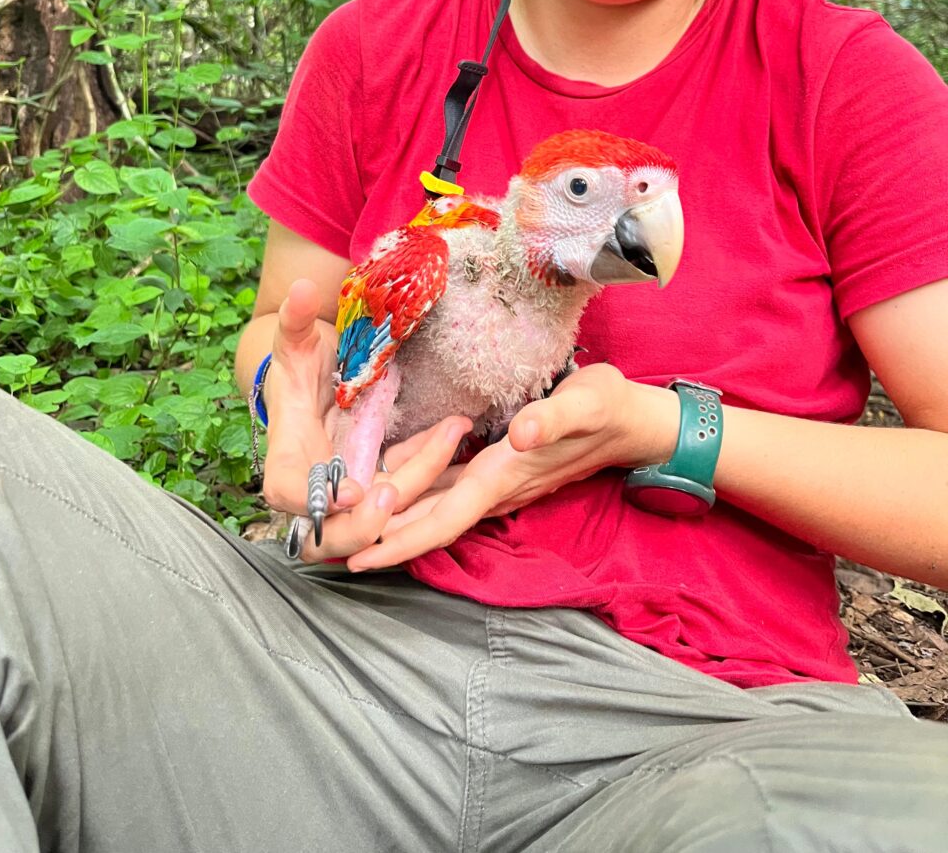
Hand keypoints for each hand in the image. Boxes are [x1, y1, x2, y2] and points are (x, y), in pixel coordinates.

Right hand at [261, 279, 474, 559]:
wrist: (316, 378)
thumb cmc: (299, 365)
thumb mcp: (294, 342)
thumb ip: (293, 320)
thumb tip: (299, 288)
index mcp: (287, 457)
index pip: (288, 493)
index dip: (316, 503)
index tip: (350, 491)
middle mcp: (317, 485)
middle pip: (331, 535)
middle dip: (365, 528)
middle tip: (393, 494)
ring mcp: (350, 490)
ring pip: (381, 514)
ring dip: (417, 481)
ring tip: (451, 433)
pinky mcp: (378, 481)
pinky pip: (405, 486)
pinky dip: (428, 466)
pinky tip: (453, 431)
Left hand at [345, 364, 678, 570]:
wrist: (633, 421)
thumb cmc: (608, 407)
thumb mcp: (586, 402)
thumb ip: (553, 418)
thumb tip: (520, 434)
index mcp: (504, 474)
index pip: (444, 518)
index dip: (402, 540)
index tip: (359, 556)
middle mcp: (495, 486)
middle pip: (428, 523)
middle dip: (381, 539)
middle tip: (324, 548)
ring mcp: (496, 482)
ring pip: (434, 508)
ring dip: (392, 520)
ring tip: (342, 523)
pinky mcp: (498, 469)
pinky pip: (446, 489)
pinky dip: (413, 496)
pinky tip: (386, 486)